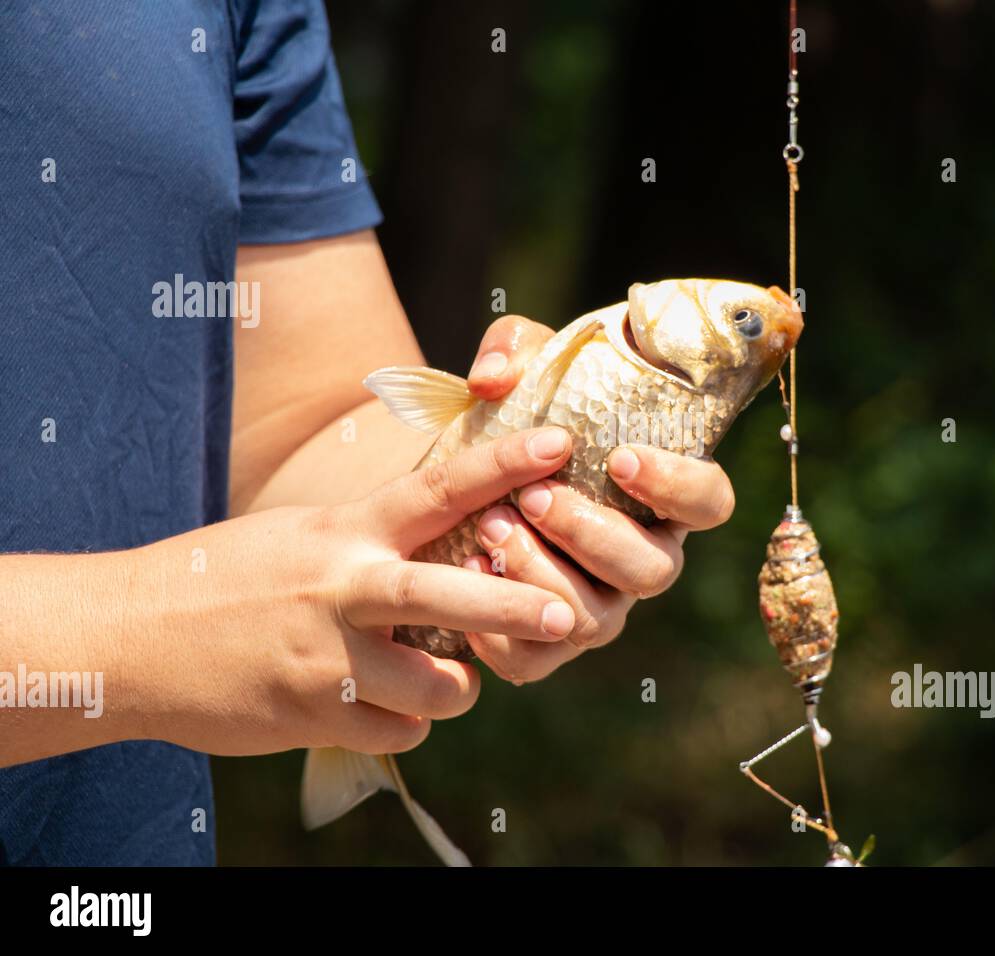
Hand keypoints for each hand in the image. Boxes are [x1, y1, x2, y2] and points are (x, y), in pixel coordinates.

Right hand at [117, 426, 577, 756]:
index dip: (501, 465)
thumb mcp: (304, 536)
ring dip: (455, 688)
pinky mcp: (313, 716)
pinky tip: (374, 704)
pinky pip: (401, 731)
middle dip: (510, 608)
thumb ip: (375, 542)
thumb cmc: (228, 578)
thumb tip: (457, 548)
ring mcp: (326, 658)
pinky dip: (404, 722)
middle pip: (446, 598)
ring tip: (436, 677)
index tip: (559, 445)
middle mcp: (341, 590)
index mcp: (344, 534)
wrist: (130, 638)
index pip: (436, 489)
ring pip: (439, 689)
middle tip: (561, 615)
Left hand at [458, 316, 736, 683]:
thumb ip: (515, 351)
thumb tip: (494, 379)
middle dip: (593, 534)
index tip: (622, 458)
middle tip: (535, 496)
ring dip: (544, 575)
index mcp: (659, 496)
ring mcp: (599, 607)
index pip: (709, 502)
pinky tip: (470, 575)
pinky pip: (537, 661)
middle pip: (654, 570)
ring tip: (490, 528)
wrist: (455, 484)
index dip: (678, 486)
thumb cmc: (513, 422)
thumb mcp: (519, 369)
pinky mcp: (546, 645)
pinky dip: (502, 633)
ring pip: (598, 620)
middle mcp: (641, 558)